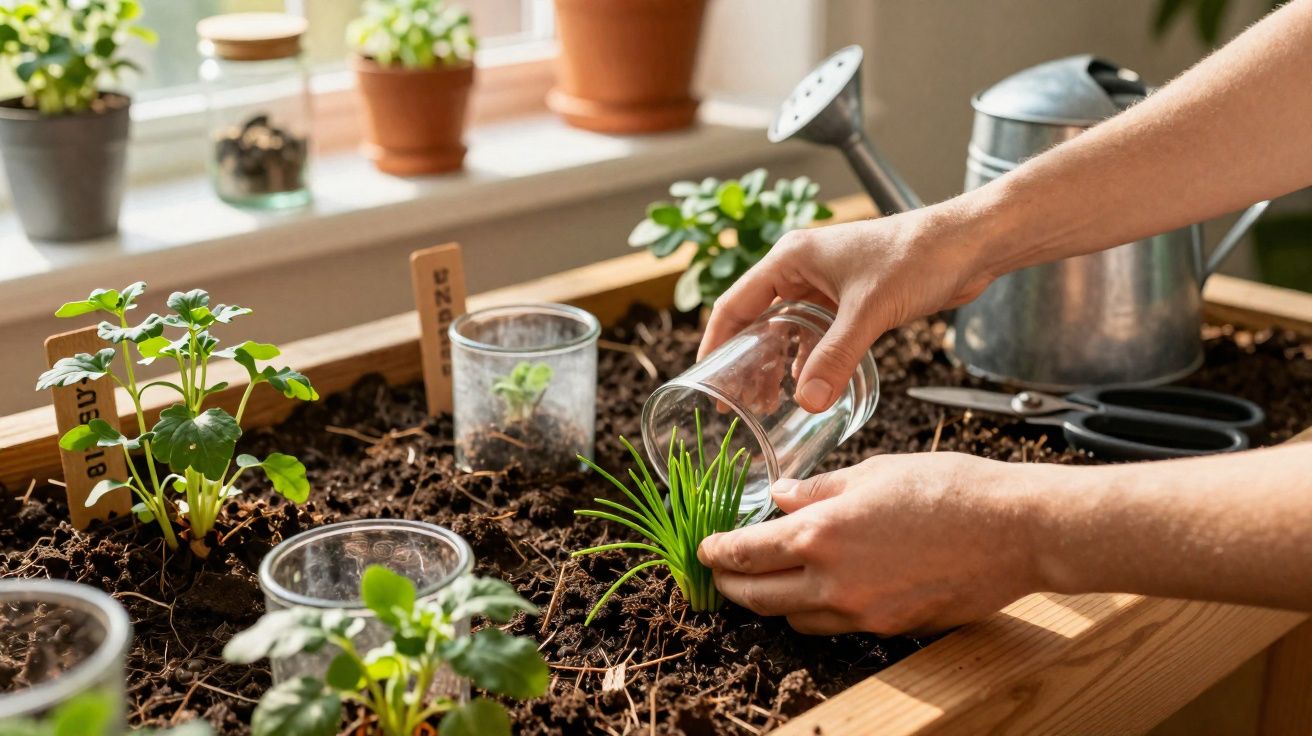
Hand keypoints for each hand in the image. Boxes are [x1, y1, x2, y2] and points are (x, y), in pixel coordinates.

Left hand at [697, 453, 1045, 634]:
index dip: (717, 553)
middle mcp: (833, 583)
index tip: (703, 550)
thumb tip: (780, 498)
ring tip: (773, 579)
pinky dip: (818, 610)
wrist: (1015, 530)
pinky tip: (825, 588)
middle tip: (720, 574)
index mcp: (820, 535)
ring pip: (796, 619)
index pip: (746, 554)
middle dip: (731, 587)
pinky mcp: (891, 628)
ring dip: (776, 602)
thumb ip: (818, 489)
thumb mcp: (873, 471)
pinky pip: (837, 626)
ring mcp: (862, 613)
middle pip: (759, 598)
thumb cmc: (949, 488)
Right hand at [699, 205, 994, 412]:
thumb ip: (835, 358)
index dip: (715, 341)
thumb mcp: (868, 312)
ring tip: (770, 403)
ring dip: (778, 365)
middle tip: (738, 401)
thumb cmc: (917, 257)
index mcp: (790, 259)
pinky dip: (809, 360)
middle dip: (746, 360)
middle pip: (757, 320)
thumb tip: (807, 401)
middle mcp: (801, 270)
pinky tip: (810, 388)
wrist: (967, 245)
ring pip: (788, 330)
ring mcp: (826, 285)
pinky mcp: (851, 301)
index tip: (706, 378)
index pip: (735, 303)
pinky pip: (817, 335)